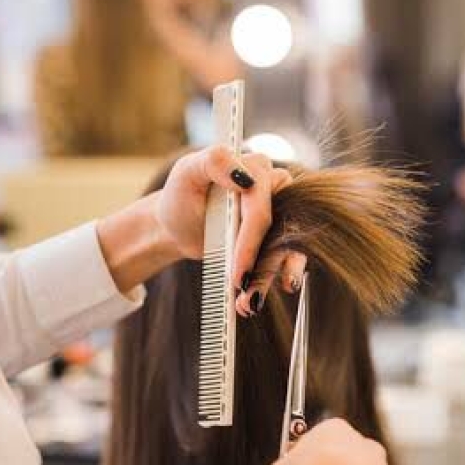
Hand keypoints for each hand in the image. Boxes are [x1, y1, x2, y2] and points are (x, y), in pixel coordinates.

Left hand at [151, 146, 305, 310]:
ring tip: (249, 304)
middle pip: (281, 232)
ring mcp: (278, 216)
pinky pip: (285, 261)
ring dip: (270, 280)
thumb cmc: (181, 195)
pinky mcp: (276, 239)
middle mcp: (276, 190)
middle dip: (265, 267)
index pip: (262, 207)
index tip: (237, 269)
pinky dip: (272, 282)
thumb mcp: (187, 171)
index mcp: (256, 168)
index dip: (252, 240)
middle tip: (244, 291)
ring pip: (287, 251)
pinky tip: (257, 299)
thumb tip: (244, 175)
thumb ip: (215, 161)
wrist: (177, 224)